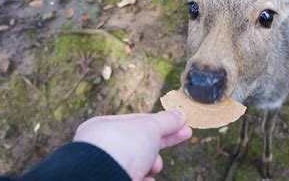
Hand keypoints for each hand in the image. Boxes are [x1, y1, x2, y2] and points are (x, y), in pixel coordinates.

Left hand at [73, 110, 191, 180]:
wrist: (103, 179)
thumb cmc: (120, 147)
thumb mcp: (150, 127)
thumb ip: (166, 121)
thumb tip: (180, 114)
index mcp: (104, 127)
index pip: (138, 121)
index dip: (162, 121)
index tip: (181, 122)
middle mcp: (102, 148)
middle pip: (141, 143)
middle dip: (164, 141)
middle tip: (186, 133)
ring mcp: (107, 168)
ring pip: (140, 164)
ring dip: (152, 165)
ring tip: (152, 167)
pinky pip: (135, 179)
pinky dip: (144, 180)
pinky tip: (143, 180)